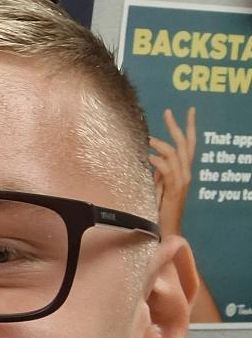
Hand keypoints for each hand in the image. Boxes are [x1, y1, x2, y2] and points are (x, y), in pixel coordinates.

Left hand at [149, 106, 195, 236]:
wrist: (167, 226)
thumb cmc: (161, 206)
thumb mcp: (160, 183)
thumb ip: (160, 170)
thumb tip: (153, 156)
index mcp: (185, 170)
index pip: (189, 144)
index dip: (189, 126)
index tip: (188, 111)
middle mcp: (187, 173)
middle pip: (185, 144)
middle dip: (176, 127)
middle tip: (168, 112)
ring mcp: (182, 181)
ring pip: (175, 155)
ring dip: (161, 145)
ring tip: (148, 140)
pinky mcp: (175, 188)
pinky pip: (168, 169)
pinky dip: (158, 161)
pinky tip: (149, 158)